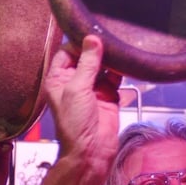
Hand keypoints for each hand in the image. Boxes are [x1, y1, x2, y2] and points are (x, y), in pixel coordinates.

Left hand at [43, 35, 120, 169]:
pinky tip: (127, 60)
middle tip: (111, 34)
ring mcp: (93, 87)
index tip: (93, 32)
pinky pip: (115, 77)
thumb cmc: (75, 124)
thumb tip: (92, 39)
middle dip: (97, 47)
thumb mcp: (77, 89)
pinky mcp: (108, 95)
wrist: (91, 151)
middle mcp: (74, 81)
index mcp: (58, 79)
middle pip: (86, 56)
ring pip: (102, 65)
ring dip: (110, 57)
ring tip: (120, 44)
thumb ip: (86, 64)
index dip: (79, 42)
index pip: (67, 52)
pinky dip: (121, 69)